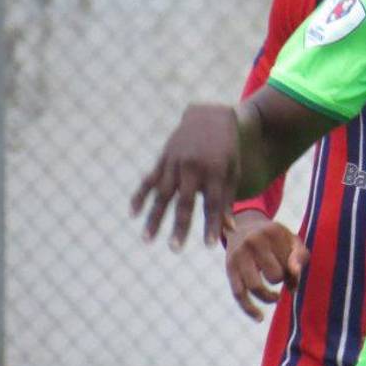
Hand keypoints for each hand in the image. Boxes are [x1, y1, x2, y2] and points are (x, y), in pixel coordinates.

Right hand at [130, 103, 239, 248]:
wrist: (210, 116)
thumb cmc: (226, 149)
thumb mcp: (232, 172)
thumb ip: (226, 199)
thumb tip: (228, 229)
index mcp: (215, 171)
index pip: (212, 203)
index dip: (211, 224)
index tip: (210, 245)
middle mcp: (193, 167)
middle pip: (185, 202)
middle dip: (180, 226)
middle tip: (175, 249)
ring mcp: (175, 162)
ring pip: (163, 194)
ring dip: (154, 217)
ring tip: (147, 240)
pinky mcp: (163, 158)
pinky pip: (149, 179)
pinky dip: (140, 196)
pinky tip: (133, 213)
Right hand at [225, 212, 309, 320]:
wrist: (244, 226)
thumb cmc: (275, 238)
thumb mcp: (291, 240)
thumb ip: (299, 256)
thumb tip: (295, 274)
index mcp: (272, 232)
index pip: (290, 263)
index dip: (294, 273)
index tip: (293, 273)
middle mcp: (253, 242)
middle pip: (274, 276)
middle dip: (282, 281)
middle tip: (283, 277)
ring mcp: (239, 255)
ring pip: (255, 287)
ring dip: (269, 297)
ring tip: (276, 297)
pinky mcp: (229, 268)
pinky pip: (238, 294)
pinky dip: (249, 309)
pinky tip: (260, 318)